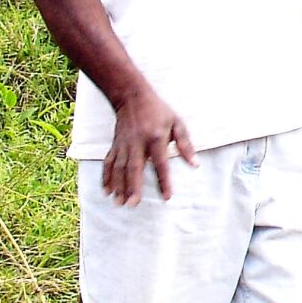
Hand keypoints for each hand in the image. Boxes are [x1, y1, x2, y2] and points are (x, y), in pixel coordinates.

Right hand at [102, 88, 197, 206]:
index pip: (161, 164)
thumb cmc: (159, 112)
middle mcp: (138, 143)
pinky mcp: (114, 145)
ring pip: (119, 168)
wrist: (132, 97)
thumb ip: (186, 145)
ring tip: (119, 203)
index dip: (164, 181)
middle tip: (133, 204)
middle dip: (133, 187)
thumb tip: (195, 165)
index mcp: (156, 138)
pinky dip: (106, 177)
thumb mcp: (177, 123)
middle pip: (134, 168)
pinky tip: (107, 191)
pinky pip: (109, 163)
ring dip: (119, 186)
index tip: (167, 197)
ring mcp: (123, 144)